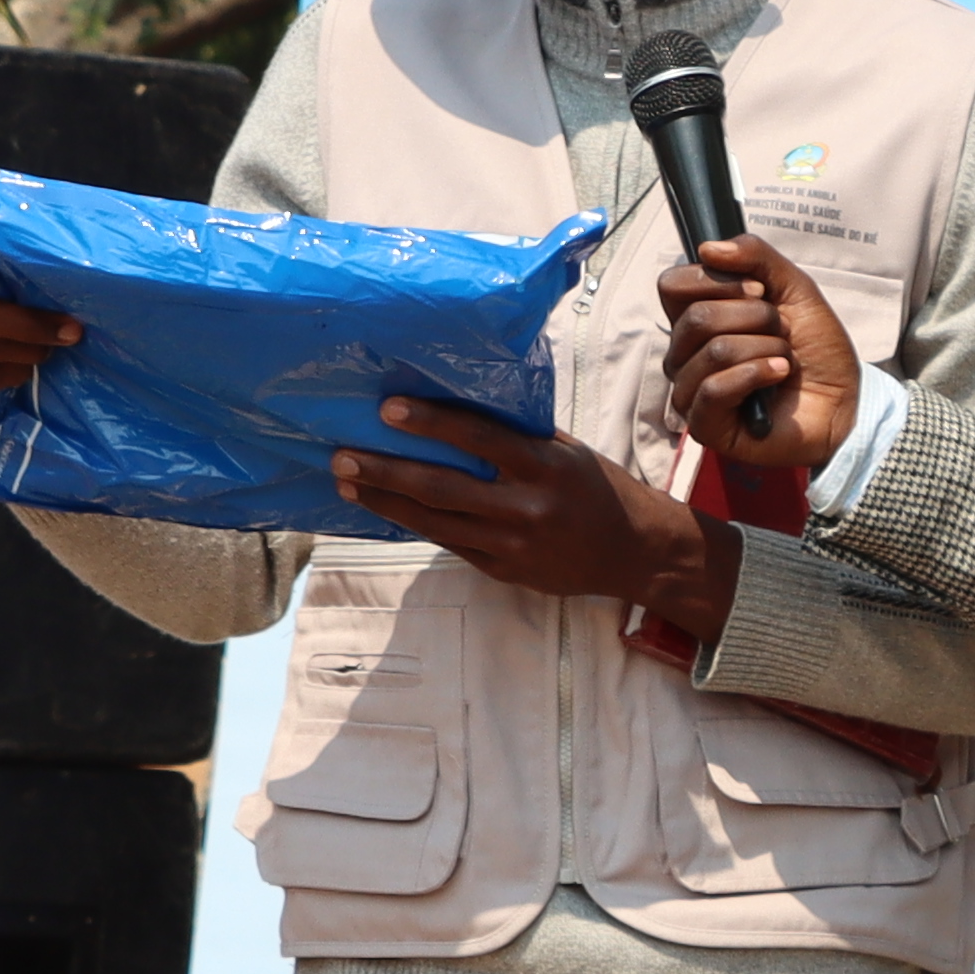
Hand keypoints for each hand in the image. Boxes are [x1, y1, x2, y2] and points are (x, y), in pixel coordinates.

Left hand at [330, 393, 741, 635]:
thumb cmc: (594, 487)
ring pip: (434, 523)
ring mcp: (511, 545)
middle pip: (441, 488)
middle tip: (341, 456)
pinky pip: (448, 544)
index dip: (430, 423)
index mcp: (544, 465)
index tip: (387, 409)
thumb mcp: (565, 450)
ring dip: (385, 501)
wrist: (633, 552)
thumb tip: (456, 402)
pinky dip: (412, 524)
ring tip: (347, 482)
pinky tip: (383, 507)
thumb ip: (516, 434)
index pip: (478, 439)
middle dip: (386, 471)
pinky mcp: (503, 571)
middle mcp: (525, 507)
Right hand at [660, 230, 859, 477]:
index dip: (716, 280)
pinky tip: (779, 375)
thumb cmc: (815, 348)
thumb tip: (707, 248)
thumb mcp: (794, 287)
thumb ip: (755, 256)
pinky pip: (714, 388)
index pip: (672, 285)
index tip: (759, 290)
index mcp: (695, 319)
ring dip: (765, 348)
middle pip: (697, 317)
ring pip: (714, 351)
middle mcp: (684, 355)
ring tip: (784, 359)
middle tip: (781, 331)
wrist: (845, 398)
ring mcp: (691, 392)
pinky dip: (757, 373)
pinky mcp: (704, 425)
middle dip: (756, 317)